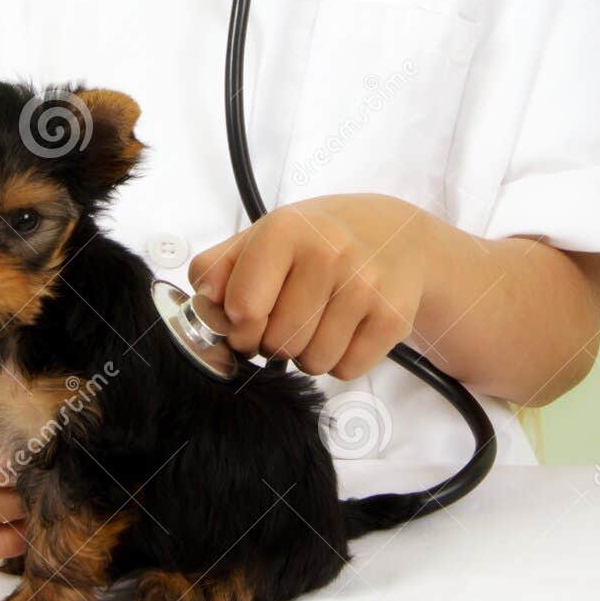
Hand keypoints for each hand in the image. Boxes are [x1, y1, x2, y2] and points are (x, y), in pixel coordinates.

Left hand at [187, 194, 447, 380]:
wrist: (396, 235)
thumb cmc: (317, 239)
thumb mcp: (263, 236)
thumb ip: (218, 267)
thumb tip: (203, 304)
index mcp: (286, 229)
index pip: (242, 310)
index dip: (238, 326)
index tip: (248, 317)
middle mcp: (328, 253)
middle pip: (277, 343)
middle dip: (274, 342)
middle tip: (289, 317)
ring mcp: (365, 286)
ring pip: (312, 363)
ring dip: (307, 354)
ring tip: (318, 321)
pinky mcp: (393, 317)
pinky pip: (346, 370)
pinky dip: (339, 361)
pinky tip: (346, 328)